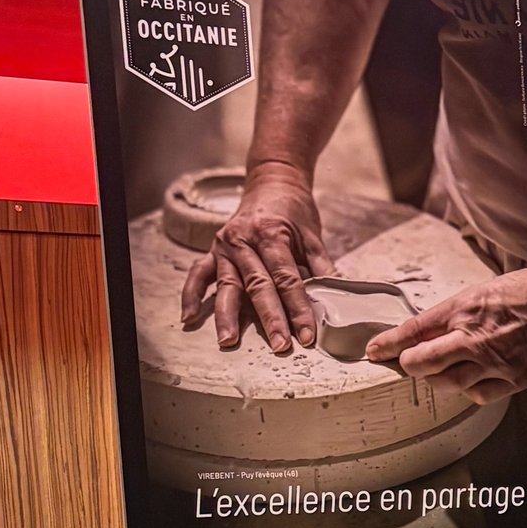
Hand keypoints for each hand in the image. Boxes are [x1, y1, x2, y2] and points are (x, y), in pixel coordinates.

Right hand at [181, 162, 326, 352]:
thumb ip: (322, 268)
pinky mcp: (212, 250)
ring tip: (228, 341)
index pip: (286, 278)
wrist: (272, 182)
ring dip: (227, 316)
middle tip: (279, 345)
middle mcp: (243, 240)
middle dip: (269, 319)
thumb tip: (338, 299)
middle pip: (257, 285)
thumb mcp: (313, 235)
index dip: (298, 308)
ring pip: (226, 285)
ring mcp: (224, 245)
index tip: (306, 334)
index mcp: (272, 234)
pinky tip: (188, 318)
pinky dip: (191, 295)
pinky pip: (198, 274)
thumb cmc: (294, 211)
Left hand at [365, 269, 526, 403]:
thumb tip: (424, 331)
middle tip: (403, 362)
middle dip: (406, 363)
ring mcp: (493, 362)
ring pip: (446, 383)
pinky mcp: (512, 380)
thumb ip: (453, 314)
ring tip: (439, 370)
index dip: (387, 343)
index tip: (373, 351)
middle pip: (421, 362)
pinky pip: (477, 395)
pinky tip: (469, 380)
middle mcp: (474, 337)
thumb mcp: (482, 292)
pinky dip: (468, 390)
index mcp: (465, 308)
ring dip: (436, 378)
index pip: (413, 330)